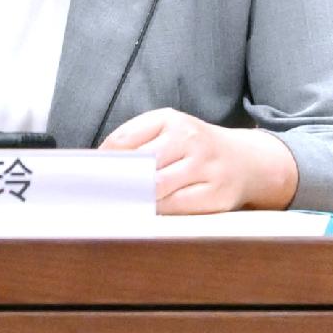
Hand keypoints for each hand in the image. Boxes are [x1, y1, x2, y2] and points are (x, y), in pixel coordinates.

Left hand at [102, 109, 300, 212]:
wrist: (247, 162)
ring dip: (136, 200)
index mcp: (171, 120)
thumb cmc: (195, 148)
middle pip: (139, 167)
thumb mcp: (167, 130)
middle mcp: (190, 139)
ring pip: (156, 189)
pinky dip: (157, 212)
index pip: (123, 141)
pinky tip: (149, 212)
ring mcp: (205, 166)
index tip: (85, 179)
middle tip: (100, 198)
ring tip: (122, 207)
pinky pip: (175, 207)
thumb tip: (97, 163)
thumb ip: (133, 141)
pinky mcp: (215, 194)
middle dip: (117, 184)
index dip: (101, 163)